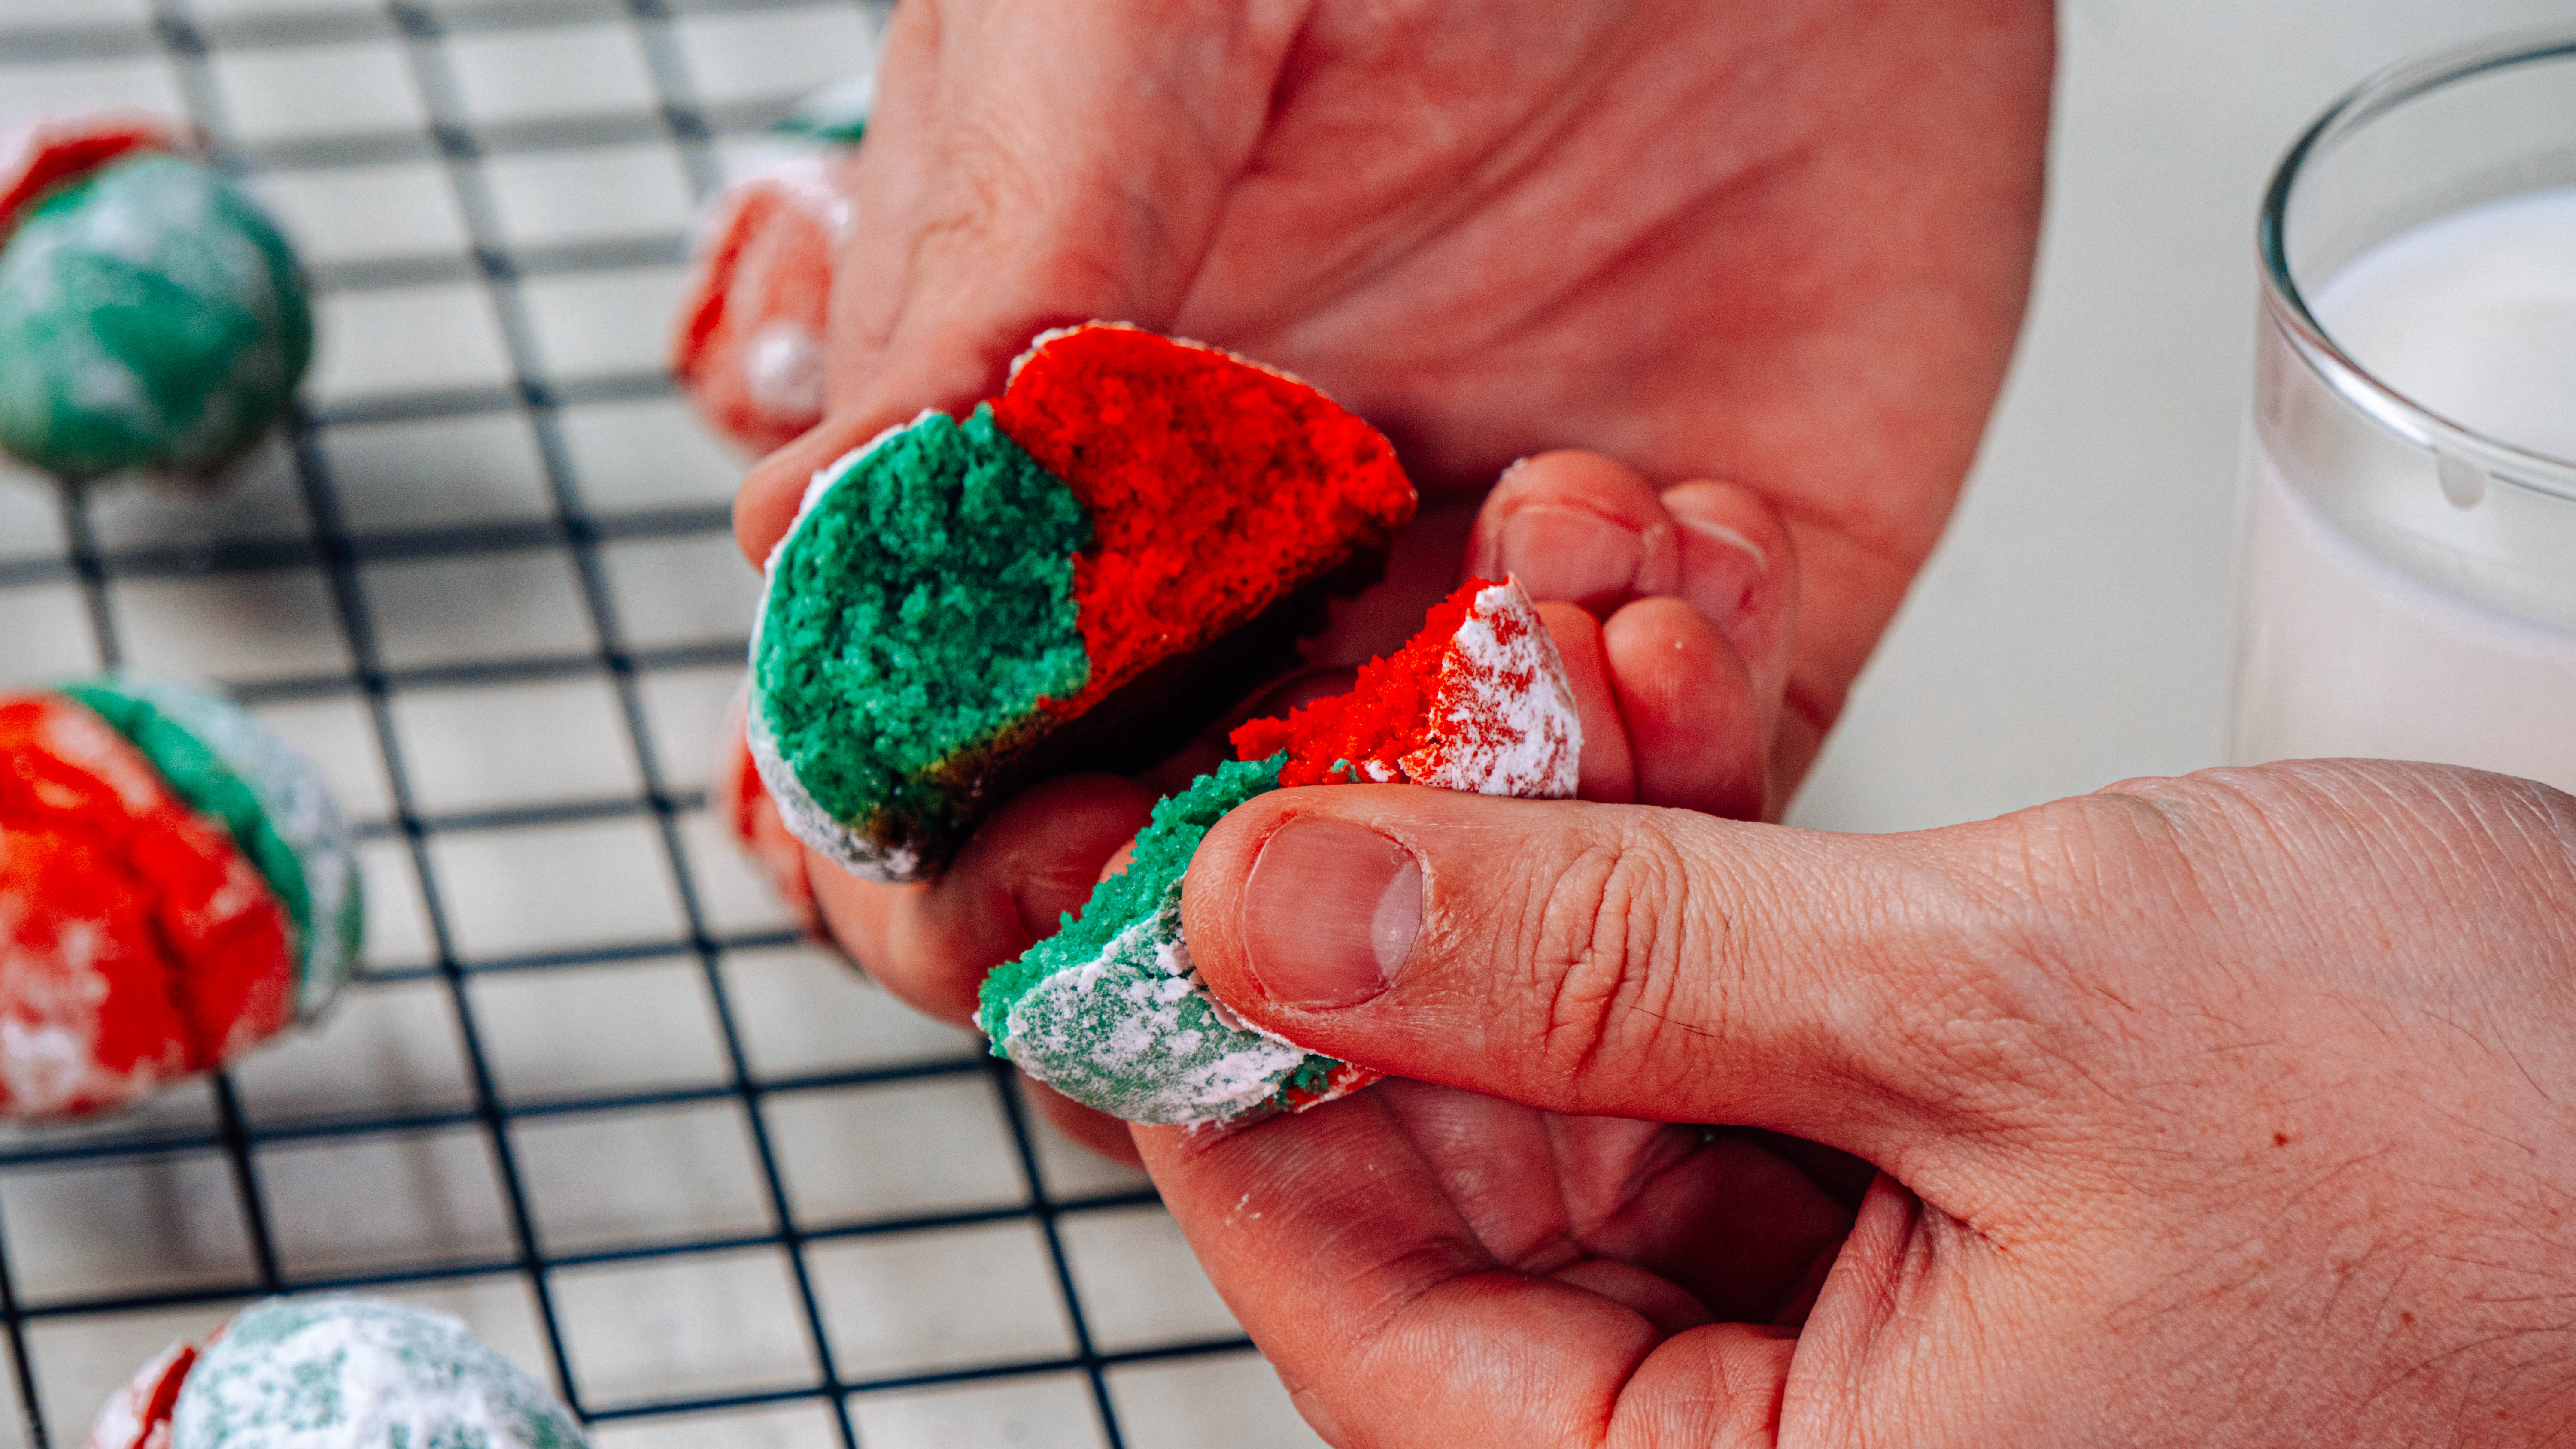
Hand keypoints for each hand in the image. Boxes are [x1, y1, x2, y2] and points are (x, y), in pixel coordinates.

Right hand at [732, 0, 2051, 1148]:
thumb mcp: (1132, 18)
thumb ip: (994, 260)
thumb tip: (806, 530)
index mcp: (1065, 481)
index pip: (951, 773)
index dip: (964, 879)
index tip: (1058, 861)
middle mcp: (1259, 598)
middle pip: (1183, 905)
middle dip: (1238, 948)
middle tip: (1329, 862)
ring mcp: (1479, 631)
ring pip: (1454, 912)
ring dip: (1507, 830)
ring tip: (1568, 590)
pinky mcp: (1694, 627)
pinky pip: (1695, 801)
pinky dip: (1697, 733)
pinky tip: (1693, 543)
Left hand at [1145, 759, 2575, 1444]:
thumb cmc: (2505, 1155)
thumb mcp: (1996, 1012)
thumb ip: (1601, 966)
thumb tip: (1273, 916)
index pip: (1385, 1339)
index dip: (1248, 1090)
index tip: (1186, 875)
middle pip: (1485, 1173)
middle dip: (1463, 874)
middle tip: (1454, 640)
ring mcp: (1868, 1328)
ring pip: (1605, 1064)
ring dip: (1593, 812)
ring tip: (1602, 590)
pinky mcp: (1928, 1199)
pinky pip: (1736, 1030)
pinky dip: (1711, 846)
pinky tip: (1705, 662)